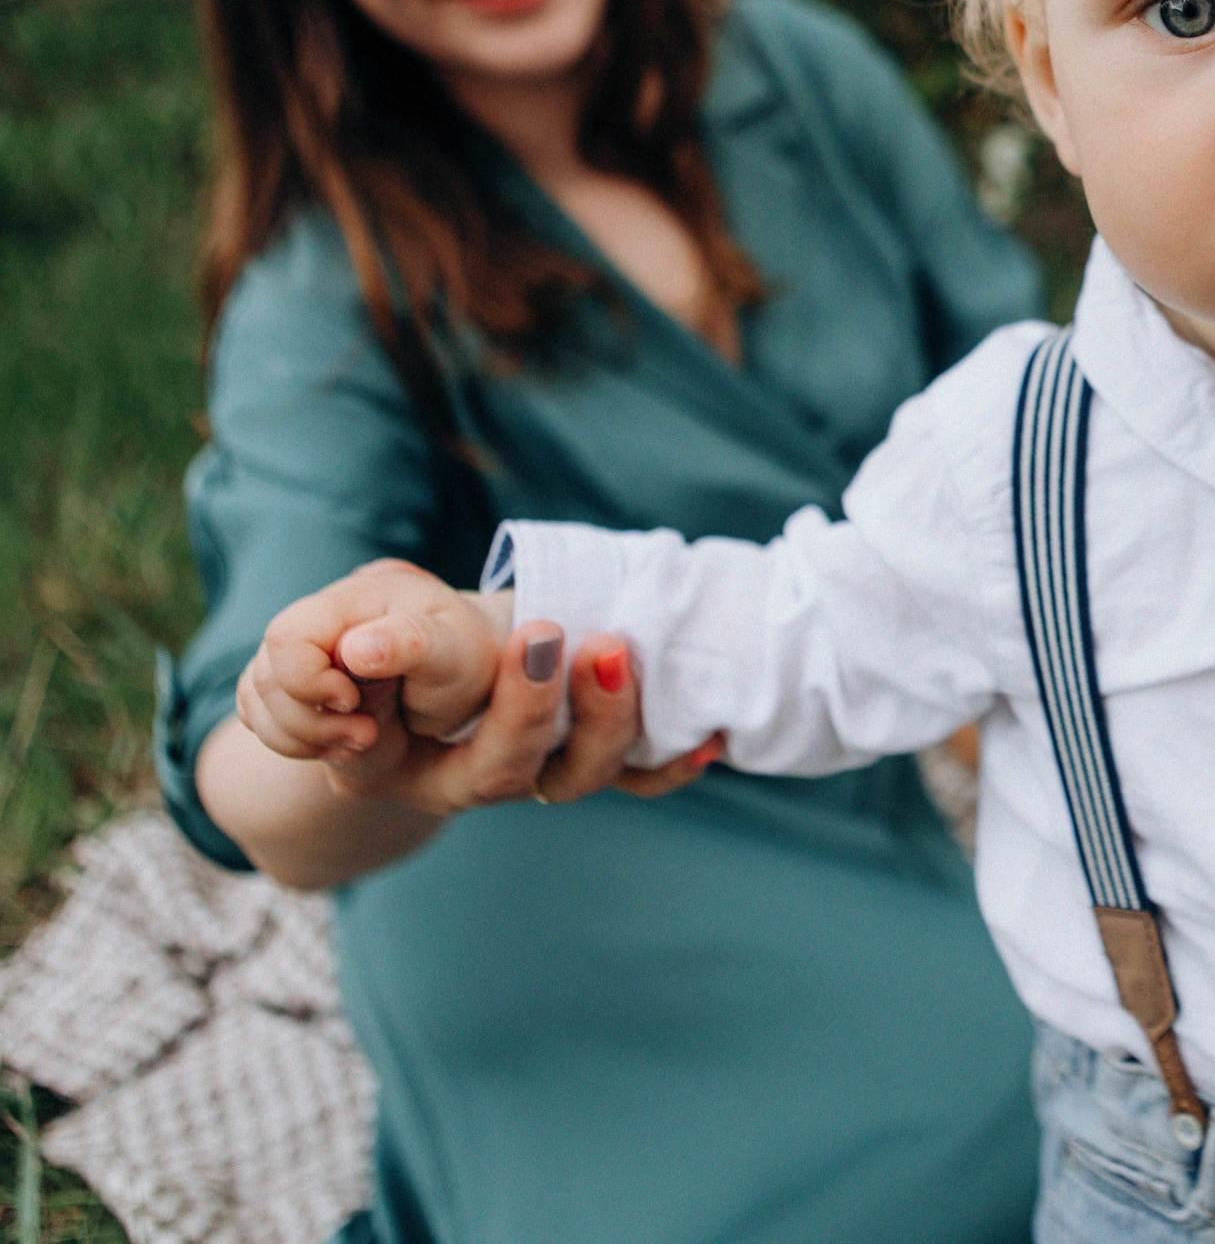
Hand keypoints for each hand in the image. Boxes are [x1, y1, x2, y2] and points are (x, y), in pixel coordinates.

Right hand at [237, 559, 502, 756]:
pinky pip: (261, 715)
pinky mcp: (294, 678)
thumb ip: (410, 643)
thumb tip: (353, 649)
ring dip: (301, 736)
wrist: (472, 670)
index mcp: (358, 596)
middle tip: (366, 736)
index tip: (355, 704)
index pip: (287, 638)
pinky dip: (293, 740)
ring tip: (360, 741)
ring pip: (258, 699)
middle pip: (265, 674)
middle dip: (309, 720)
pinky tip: (338, 743)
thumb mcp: (454, 652)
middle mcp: (321, 617)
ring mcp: (302, 648)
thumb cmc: (466, 659)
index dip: (308, 683)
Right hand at [237, 559, 717, 813]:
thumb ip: (321, 642)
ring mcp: (536, 764)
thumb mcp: (335, 621)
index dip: (402, 707)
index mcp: (391, 760)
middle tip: (539, 635)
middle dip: (526, 708)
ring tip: (610, 647)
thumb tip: (365, 650)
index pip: (387, 748)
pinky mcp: (588, 746)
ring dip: (604, 716)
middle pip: (506, 768)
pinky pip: (640, 774)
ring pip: (578, 772)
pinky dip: (673, 762)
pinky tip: (710, 738)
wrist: (416, 653)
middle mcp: (470, 775)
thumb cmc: (370, 634)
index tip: (405, 653)